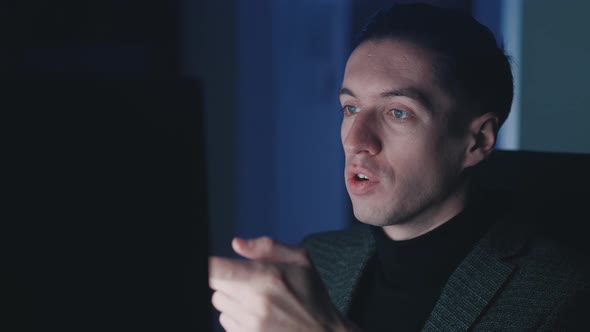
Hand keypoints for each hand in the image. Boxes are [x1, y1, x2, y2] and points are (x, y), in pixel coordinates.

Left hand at [209, 237, 357, 331]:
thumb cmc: (313, 296)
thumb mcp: (301, 260)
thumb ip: (267, 246)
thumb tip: (236, 244)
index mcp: (266, 278)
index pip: (218, 270)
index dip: (208, 266)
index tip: (207, 263)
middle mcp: (255, 303)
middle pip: (216, 286)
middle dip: (228, 281)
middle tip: (250, 282)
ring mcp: (250, 325)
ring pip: (219, 304)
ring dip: (232, 299)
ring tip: (257, 300)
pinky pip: (225, 322)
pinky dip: (236, 317)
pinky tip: (257, 315)